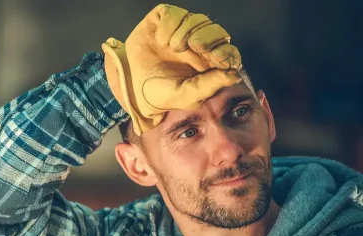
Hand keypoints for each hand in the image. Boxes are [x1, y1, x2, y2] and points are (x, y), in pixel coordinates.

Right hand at [102, 4, 242, 135]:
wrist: (128, 85)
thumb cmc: (158, 93)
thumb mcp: (183, 96)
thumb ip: (208, 86)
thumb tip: (234, 74)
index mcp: (207, 65)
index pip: (228, 52)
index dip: (226, 53)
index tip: (218, 59)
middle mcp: (198, 45)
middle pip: (216, 31)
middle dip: (207, 38)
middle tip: (194, 48)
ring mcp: (181, 31)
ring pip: (196, 19)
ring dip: (184, 33)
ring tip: (170, 48)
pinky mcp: (163, 20)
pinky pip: (174, 13)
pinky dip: (168, 25)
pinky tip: (160, 40)